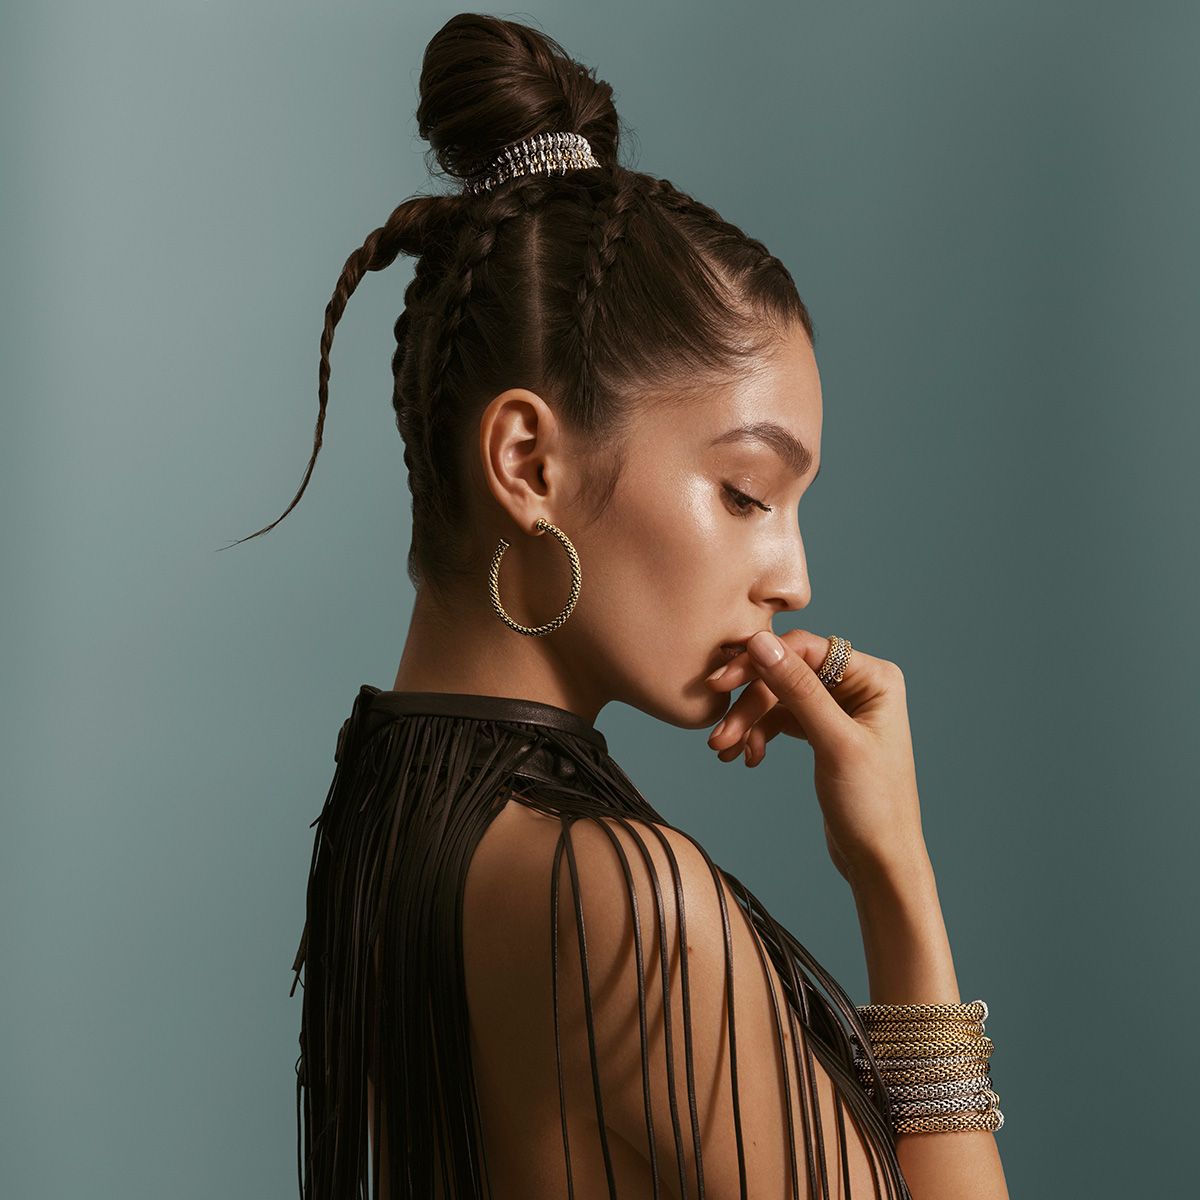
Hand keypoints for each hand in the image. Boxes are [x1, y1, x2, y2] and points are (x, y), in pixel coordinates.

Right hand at [705, 629, 926, 882]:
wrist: (880, 862)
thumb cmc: (873, 806)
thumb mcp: (834, 743)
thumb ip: (798, 689)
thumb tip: (762, 642)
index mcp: (874, 677)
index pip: (804, 650)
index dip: (759, 662)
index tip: (720, 682)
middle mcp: (859, 684)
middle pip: (786, 674)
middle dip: (750, 704)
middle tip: (719, 734)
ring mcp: (840, 708)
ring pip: (778, 698)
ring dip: (749, 722)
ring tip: (725, 751)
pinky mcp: (823, 731)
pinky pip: (781, 719)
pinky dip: (760, 734)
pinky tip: (749, 757)